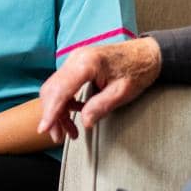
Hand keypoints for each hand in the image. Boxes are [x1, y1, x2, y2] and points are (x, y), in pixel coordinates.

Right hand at [37, 37, 162, 142]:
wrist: (146, 54)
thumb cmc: (138, 70)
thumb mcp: (123, 92)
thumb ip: (101, 106)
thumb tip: (85, 122)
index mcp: (86, 63)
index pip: (60, 90)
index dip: (50, 112)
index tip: (43, 129)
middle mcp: (75, 58)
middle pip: (52, 90)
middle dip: (52, 115)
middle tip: (59, 137)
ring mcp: (74, 60)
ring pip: (54, 88)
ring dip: (57, 110)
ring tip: (69, 130)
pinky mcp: (76, 64)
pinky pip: (62, 85)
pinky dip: (64, 102)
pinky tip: (77, 113)